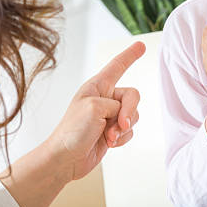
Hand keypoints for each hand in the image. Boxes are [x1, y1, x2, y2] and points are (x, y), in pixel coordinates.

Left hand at [0, 42, 144, 206]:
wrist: (65, 159)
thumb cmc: (72, 131)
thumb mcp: (95, 107)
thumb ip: (117, 105)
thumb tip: (125, 120)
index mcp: (96, 86)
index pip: (117, 66)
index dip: (130, 56)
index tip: (141, 46)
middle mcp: (104, 98)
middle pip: (132, 96)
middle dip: (129, 111)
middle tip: (119, 124)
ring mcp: (109, 116)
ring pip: (133, 116)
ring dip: (123, 129)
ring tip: (108, 137)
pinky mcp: (113, 132)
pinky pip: (130, 131)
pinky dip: (122, 139)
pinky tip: (108, 143)